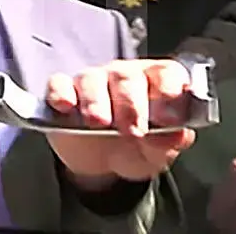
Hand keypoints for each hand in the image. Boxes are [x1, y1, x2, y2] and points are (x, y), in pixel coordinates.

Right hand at [44, 59, 196, 190]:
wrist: (104, 162)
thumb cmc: (139, 145)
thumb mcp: (159, 150)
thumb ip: (170, 141)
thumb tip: (177, 135)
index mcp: (155, 82)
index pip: (166, 74)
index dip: (168, 92)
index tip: (167, 118)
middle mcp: (124, 76)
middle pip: (127, 76)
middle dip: (131, 104)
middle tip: (133, 131)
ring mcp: (92, 81)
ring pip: (92, 79)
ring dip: (96, 101)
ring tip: (99, 122)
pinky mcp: (64, 93)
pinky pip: (59, 84)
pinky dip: (61, 93)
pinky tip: (66, 106)